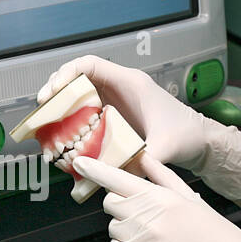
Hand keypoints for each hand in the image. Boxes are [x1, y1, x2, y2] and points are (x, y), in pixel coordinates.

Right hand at [36, 55, 208, 168]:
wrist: (198, 140)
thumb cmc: (185, 134)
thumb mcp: (165, 147)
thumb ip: (143, 160)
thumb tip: (118, 176)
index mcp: (130, 83)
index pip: (91, 65)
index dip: (67, 73)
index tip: (53, 90)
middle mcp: (119, 87)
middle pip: (78, 77)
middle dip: (56, 89)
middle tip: (42, 108)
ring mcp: (115, 100)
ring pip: (79, 93)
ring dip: (60, 105)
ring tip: (45, 123)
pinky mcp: (113, 115)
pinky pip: (85, 110)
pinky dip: (71, 118)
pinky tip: (62, 135)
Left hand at [74, 154, 240, 241]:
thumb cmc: (216, 237)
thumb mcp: (192, 200)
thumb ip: (163, 178)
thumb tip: (144, 159)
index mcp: (159, 198)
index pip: (116, 179)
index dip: (94, 170)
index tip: (79, 163)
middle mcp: (145, 218)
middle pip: (110, 203)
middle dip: (122, 206)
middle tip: (146, 216)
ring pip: (112, 228)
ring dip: (126, 230)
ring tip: (156, 238)